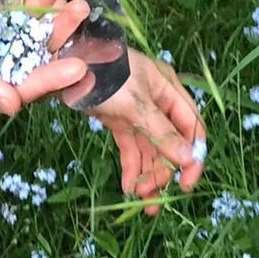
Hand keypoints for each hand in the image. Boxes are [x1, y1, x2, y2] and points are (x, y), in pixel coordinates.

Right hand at [0, 0, 90, 116]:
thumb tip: (13, 107)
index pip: (14, 94)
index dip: (46, 84)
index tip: (76, 70)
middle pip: (30, 68)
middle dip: (60, 55)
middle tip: (90, 44)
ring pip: (32, 39)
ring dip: (57, 26)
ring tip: (80, 8)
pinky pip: (23, 10)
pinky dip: (42, 0)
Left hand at [91, 52, 205, 216]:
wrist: (66, 59)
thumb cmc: (106, 73)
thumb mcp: (136, 102)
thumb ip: (161, 132)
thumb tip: (188, 159)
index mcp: (169, 90)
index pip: (191, 128)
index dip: (193, 157)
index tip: (185, 185)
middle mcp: (157, 103)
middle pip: (170, 144)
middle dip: (163, 171)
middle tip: (152, 197)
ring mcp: (137, 113)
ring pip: (150, 150)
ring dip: (147, 174)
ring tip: (139, 198)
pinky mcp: (118, 120)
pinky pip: (131, 148)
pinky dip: (130, 167)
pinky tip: (127, 187)